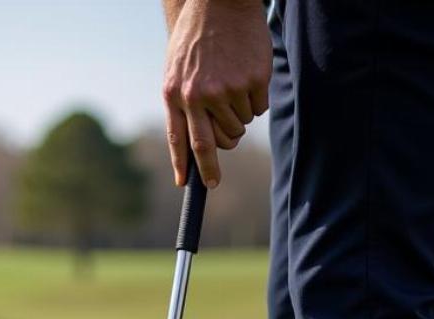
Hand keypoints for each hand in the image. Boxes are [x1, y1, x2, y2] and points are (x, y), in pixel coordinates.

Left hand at [162, 0, 270, 187]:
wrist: (220, 2)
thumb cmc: (196, 40)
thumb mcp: (176, 72)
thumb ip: (181, 108)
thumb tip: (191, 151)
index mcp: (175, 94)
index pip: (181, 141)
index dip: (189, 167)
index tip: (200, 185)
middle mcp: (199, 95)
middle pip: (213, 145)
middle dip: (216, 162)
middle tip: (223, 155)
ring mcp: (228, 88)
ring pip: (239, 127)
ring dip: (238, 117)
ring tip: (232, 87)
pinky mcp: (253, 81)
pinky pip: (258, 110)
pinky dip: (255, 100)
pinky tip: (247, 76)